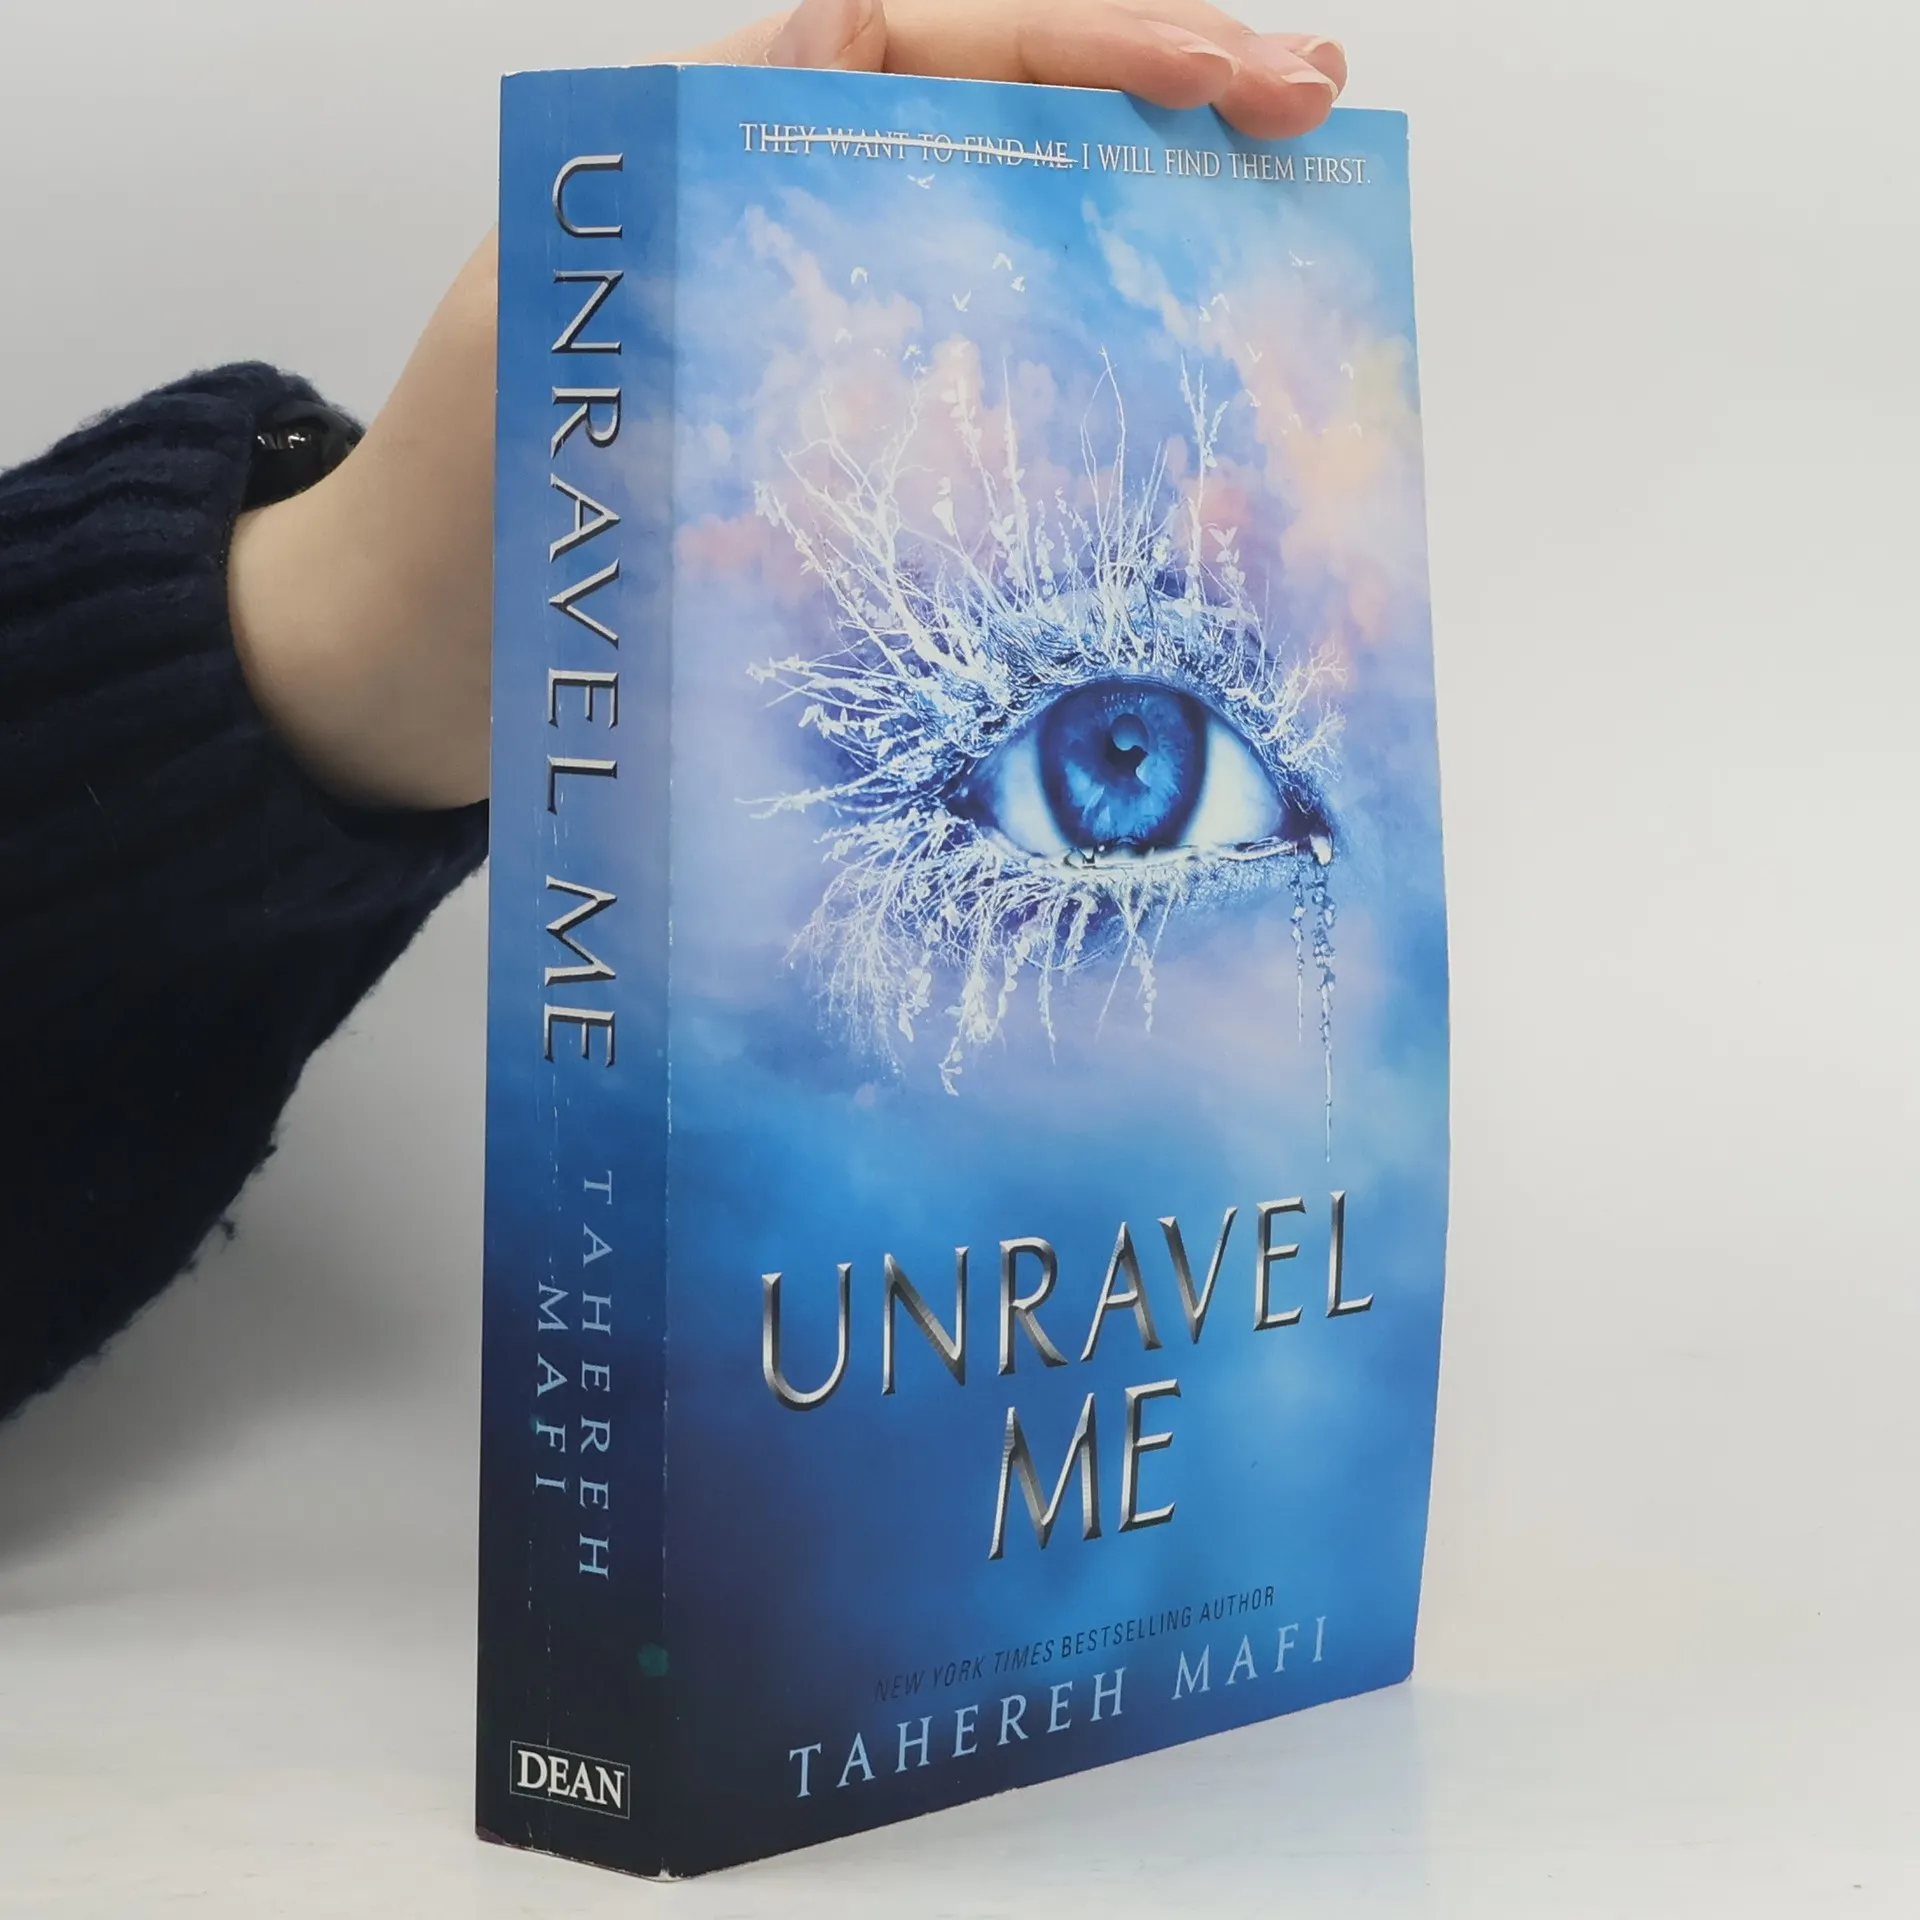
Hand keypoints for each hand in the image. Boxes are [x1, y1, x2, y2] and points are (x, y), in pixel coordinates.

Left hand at [227, 0, 1345, 811]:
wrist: (425, 678)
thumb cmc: (460, 517)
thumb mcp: (544, 338)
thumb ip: (674, 222)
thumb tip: (838, 78)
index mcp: (715, 154)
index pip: (930, 46)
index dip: (1089, 41)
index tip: (1230, 74)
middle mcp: (792, 228)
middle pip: (1002, 117)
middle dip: (1163, 92)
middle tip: (1311, 105)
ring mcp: (835, 347)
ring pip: (1018, 242)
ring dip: (1153, 216)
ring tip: (1291, 202)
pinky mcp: (852, 460)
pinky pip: (994, 393)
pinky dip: (1096, 385)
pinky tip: (1188, 393)